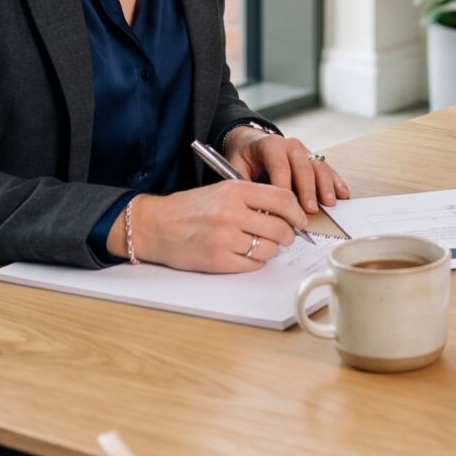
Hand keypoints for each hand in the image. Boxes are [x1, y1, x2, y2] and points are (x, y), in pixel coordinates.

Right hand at [120, 180, 308, 272]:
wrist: (155, 225)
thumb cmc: (190, 208)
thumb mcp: (222, 191)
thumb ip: (253, 199)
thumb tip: (288, 215)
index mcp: (235, 190)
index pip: (283, 199)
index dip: (297, 213)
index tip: (300, 220)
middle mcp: (232, 212)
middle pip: (281, 228)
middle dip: (288, 236)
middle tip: (284, 237)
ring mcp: (225, 238)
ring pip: (270, 249)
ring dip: (270, 250)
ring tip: (258, 244)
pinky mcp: (218, 260)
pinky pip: (253, 265)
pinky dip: (254, 262)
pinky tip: (243, 254)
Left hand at [224, 125, 348, 211]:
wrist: (251, 143)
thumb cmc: (244, 158)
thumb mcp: (236, 166)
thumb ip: (244, 184)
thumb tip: (255, 208)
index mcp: (270, 145)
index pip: (280, 166)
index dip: (284, 187)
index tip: (285, 207)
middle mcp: (291, 145)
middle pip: (303, 168)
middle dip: (308, 190)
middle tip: (310, 210)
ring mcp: (305, 151)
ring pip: (319, 167)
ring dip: (326, 187)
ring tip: (330, 204)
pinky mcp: (314, 160)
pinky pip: (328, 170)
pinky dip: (336, 183)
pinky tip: (343, 196)